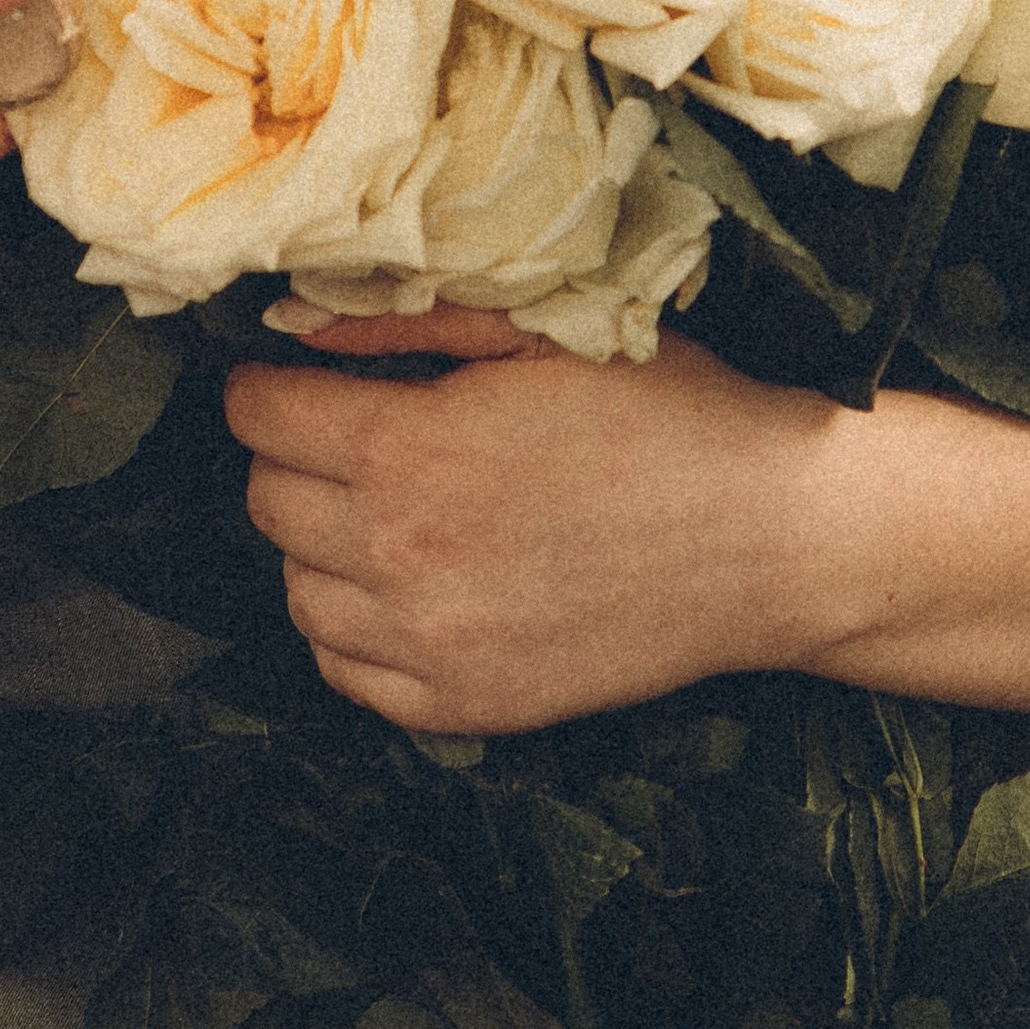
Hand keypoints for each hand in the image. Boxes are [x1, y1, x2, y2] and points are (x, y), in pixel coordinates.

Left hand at [225, 324, 833, 729]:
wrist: (771, 538)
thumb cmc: (668, 412)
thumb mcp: (541, 333)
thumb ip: (406, 323)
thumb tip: (292, 325)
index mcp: (408, 449)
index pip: (258, 417)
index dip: (271, 386)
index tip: (299, 381)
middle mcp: (397, 555)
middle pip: (265, 502)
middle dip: (295, 456)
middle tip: (358, 435)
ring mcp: (427, 644)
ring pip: (297, 591)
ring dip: (324, 544)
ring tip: (397, 510)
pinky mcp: (463, 705)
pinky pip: (346, 669)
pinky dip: (357, 626)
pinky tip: (416, 584)